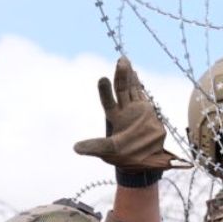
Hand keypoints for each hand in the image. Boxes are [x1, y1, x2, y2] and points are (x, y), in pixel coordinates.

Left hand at [74, 57, 188, 175]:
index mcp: (114, 118)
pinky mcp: (147, 112)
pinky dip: (139, 84)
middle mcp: (124, 111)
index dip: (105, 91)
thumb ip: (94, 146)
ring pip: (132, 89)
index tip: (103, 79)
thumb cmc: (123, 157)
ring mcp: (136, 110)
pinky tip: (135, 73)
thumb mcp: (107, 151)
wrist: (144, 161)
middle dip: (121, 75)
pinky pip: (142, 94)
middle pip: (122, 89)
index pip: (108, 101)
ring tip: (124, 61)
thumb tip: (75, 148)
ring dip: (129, 75)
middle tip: (121, 60)